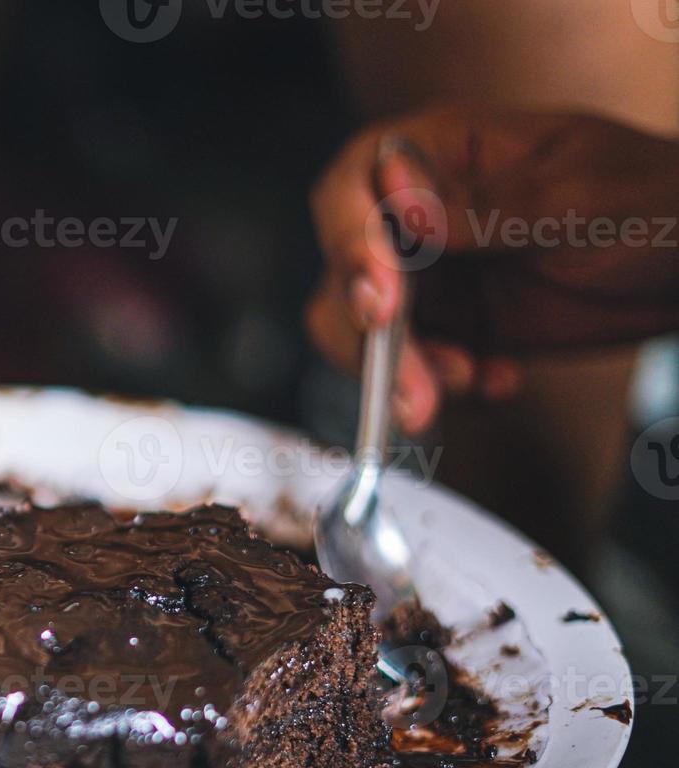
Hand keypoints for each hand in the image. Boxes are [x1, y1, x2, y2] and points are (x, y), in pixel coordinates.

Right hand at [306, 106, 678, 432]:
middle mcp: (423, 213)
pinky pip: (415, 364)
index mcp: (444, 151)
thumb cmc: (658, 201)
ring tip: (461, 387)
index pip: (355, 185)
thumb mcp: (579, 196)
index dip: (350, 241)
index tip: (382, 298)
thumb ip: (487, 204)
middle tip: (415, 379)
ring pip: (369, 328)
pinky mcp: (456, 324)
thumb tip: (402, 205)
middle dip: (373, 333)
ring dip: (399, 370)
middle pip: (349, 270)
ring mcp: (436, 272)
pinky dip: (444, 385)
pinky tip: (499, 381)